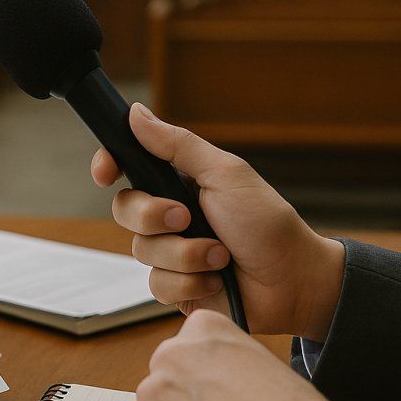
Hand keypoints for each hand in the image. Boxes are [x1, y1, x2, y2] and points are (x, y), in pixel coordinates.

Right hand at [91, 104, 343, 339]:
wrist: (294, 281)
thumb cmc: (269, 224)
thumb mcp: (225, 174)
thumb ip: (178, 145)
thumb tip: (136, 113)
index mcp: (179, 181)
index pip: (128, 166)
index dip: (109, 165)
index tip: (105, 173)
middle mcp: (169, 216)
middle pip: (124, 209)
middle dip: (154, 216)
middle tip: (187, 217)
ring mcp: (171, 253)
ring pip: (140, 250)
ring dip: (185, 253)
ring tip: (221, 255)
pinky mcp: (176, 287)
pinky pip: (156, 284)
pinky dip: (190, 281)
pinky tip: (216, 279)